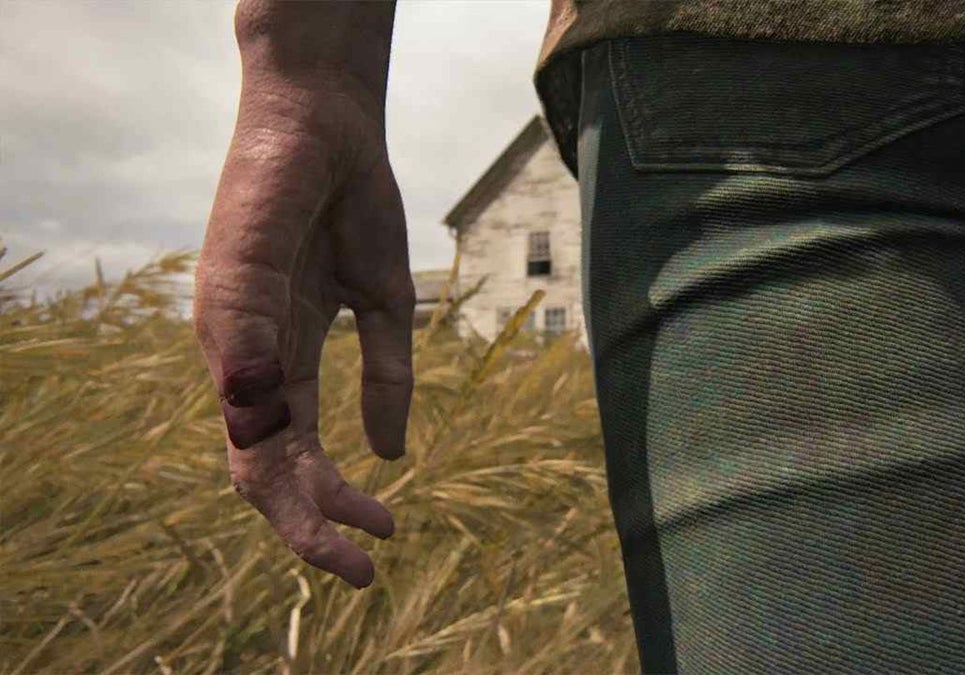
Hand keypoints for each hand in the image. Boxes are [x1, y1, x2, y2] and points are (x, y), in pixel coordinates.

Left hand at [193, 11, 409, 588]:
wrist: (328, 122)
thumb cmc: (352, 204)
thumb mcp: (382, 306)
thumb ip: (385, 376)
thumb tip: (390, 454)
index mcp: (283, 360)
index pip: (295, 452)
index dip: (332, 503)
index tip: (383, 535)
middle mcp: (246, 357)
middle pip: (265, 466)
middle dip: (309, 526)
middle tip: (357, 570)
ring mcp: (232, 331)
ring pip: (249, 442)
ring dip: (296, 500)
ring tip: (346, 539)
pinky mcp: (229, 294)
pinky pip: (246, 377)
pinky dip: (270, 430)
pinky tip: (305, 466)